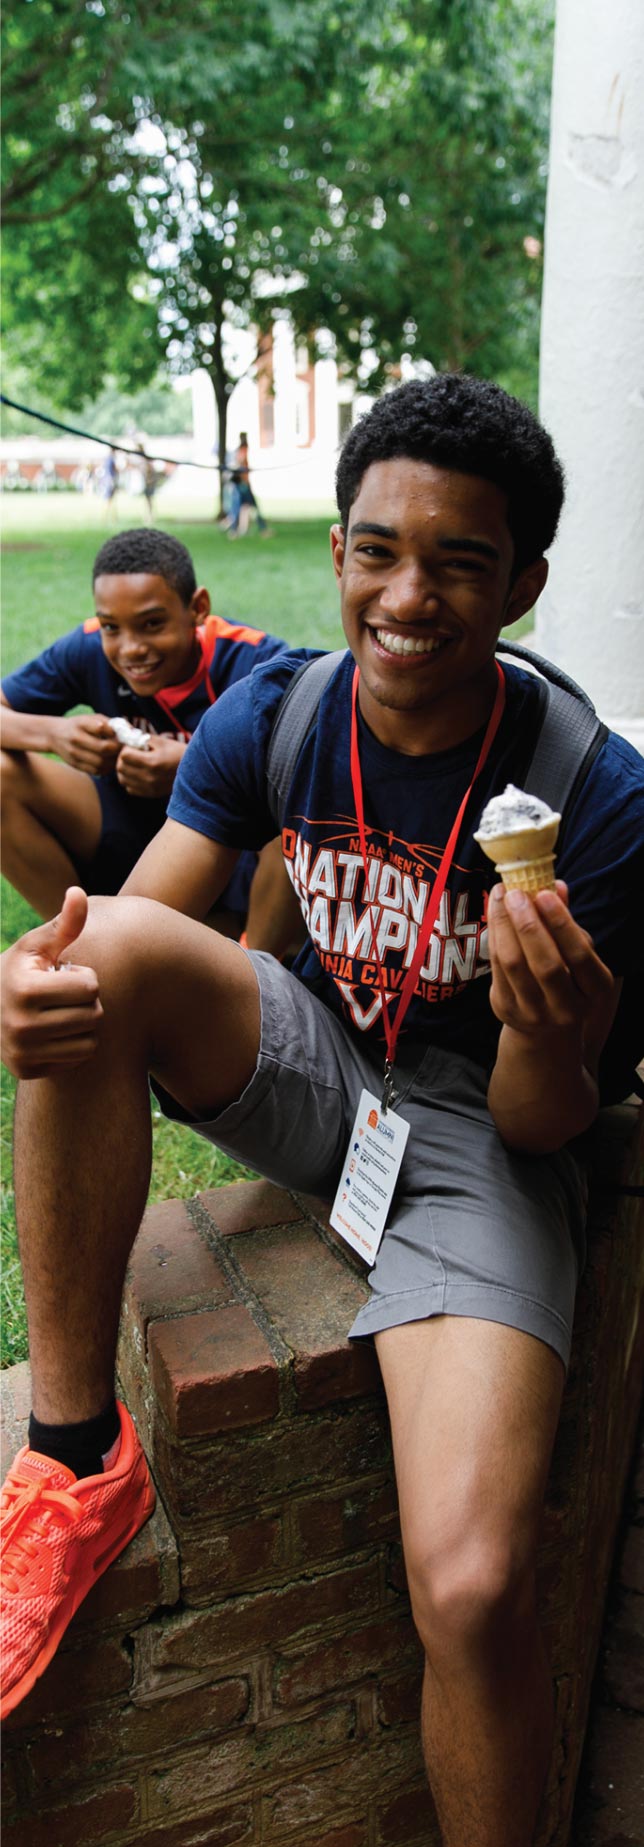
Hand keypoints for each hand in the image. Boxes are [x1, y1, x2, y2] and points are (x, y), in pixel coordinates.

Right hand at [0, 887, 102, 1078]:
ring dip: (83, 1026)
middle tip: (64, 996)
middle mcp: (19, 1025)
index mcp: (23, 989)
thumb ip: (63, 924)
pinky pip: (76, 1060)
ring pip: (90, 1043)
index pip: (90, 988)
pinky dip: (73, 1046)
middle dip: (86, 1002)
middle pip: (93, 1016)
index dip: (84, 978)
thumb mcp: (36, 946)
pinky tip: (54, 1032)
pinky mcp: (26, 1071)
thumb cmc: (19, 970)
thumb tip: (79, 893)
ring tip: (61, 1012)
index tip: (65, 975)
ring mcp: (21, 1053)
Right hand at [56, 714, 119, 775]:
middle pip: (103, 748)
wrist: (55, 735)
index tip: (124, 736)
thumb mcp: (92, 718)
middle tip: (125, 749)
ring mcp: (74, 754)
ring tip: (118, 756)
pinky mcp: (76, 765)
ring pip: (101, 762)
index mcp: (81, 724)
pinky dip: (106, 768)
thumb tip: (132, 731)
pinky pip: (96, 771)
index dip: (116, 733)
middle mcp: (76, 739)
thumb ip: (110, 724)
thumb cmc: (80, 725)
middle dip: (118, 749)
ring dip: (114, 761)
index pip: (102, 728)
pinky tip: (109, 763)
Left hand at [115, 734, 184, 797]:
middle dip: (123, 759)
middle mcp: (150, 777)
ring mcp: (150, 788)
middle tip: (132, 755)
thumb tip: (126, 735)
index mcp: (153, 762)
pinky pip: (130, 789)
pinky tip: (138, 774)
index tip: (133, 747)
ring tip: (134, 764)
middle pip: (121, 768)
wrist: (195, 771)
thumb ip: (142, 738)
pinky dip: (130, 781)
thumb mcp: (162, 742)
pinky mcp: (151, 794)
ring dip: (125, 770)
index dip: (126, 749)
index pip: (124, 755)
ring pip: (123, 780)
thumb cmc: (178, 753)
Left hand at [487, 879, 615, 1064]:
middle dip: (529, 924)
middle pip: (546, 964)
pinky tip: (495, 914)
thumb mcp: (576, 954)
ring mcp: (535, 1013)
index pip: (579, 956)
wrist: (546, 1026)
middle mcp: (567, 1008)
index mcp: (594, 990)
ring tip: (501, 896)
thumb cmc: (567, 977)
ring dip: (505, 925)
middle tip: (516, 893)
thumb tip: (557, 885)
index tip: (545, 894)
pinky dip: (495, 936)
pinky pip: (496, 967)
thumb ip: (567, 922)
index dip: (561, 924)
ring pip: (515, 965)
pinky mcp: (506, 1009)